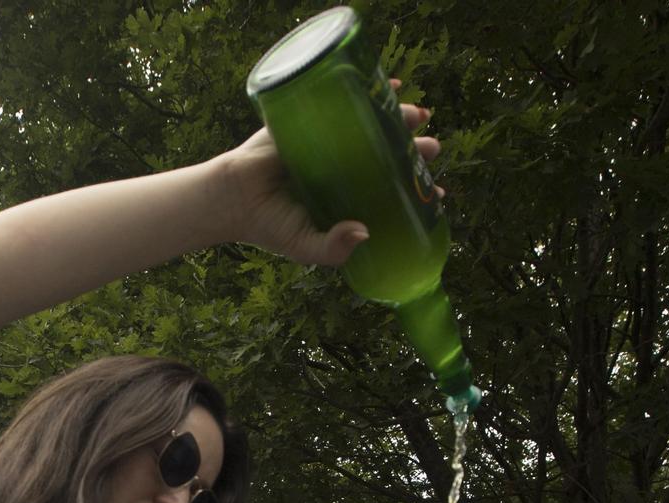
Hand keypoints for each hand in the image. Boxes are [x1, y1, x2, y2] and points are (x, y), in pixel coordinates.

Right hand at [214, 83, 442, 267]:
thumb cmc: (269, 226)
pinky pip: (345, 101)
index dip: (417, 192)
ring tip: (418, 115)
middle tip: (431, 148)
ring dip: (399, 118)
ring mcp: (330, 143)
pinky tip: (390, 87)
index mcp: (349, 199)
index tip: (437, 195)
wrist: (231, 198)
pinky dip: (368, 91)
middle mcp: (345, 169)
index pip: (391, 194)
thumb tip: (364, 233)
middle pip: (389, 155)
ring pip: (373, 126)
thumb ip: (334, 249)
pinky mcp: (313, 121)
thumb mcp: (306, 247)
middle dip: (414, 151)